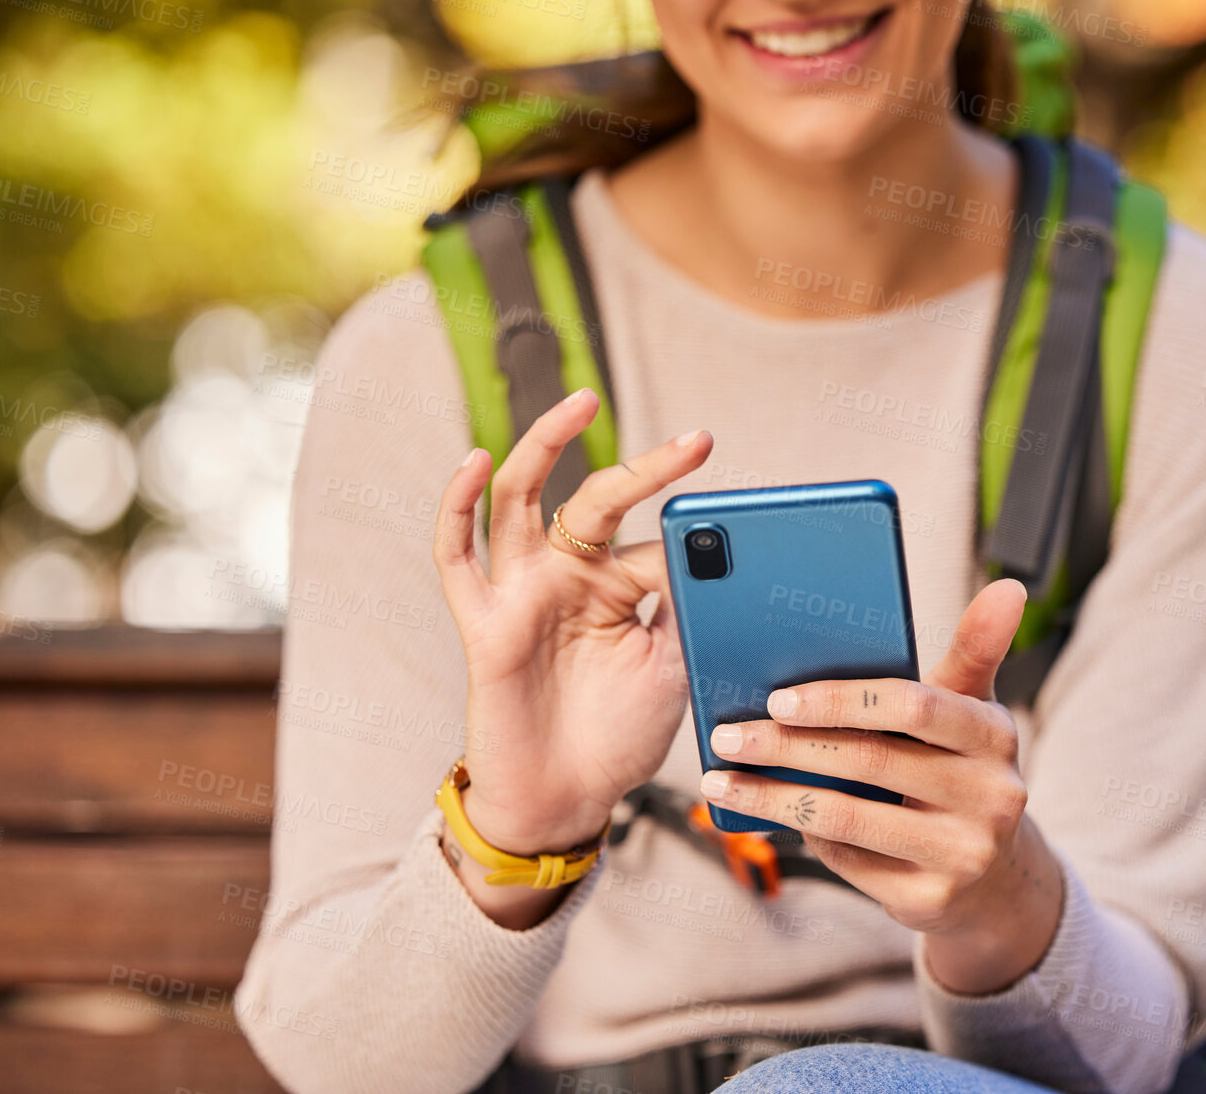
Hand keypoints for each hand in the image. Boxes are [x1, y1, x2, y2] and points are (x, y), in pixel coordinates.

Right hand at [434, 387, 712, 861]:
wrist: (567, 801)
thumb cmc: (619, 738)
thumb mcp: (674, 671)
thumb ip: (690, 614)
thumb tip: (720, 559)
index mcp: (618, 587)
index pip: (657, 540)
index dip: (698, 535)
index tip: (749, 527)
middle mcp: (570, 577)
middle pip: (597, 499)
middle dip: (646, 467)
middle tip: (698, 442)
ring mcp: (524, 593)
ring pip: (521, 500)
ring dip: (546, 446)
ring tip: (579, 403)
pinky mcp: (483, 621)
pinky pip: (457, 556)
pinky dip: (457, 505)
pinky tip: (472, 461)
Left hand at [698, 578, 1065, 992]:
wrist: (993, 873)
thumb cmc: (960, 769)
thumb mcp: (970, 711)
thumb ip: (973, 649)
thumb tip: (1006, 587)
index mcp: (994, 734)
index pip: (912, 706)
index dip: (841, 700)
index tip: (778, 696)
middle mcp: (990, 796)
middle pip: (868, 760)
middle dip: (787, 745)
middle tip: (729, 735)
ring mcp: (963, 854)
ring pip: (846, 817)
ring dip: (773, 796)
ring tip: (722, 778)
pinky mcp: (930, 900)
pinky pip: (847, 861)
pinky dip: (803, 834)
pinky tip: (770, 812)